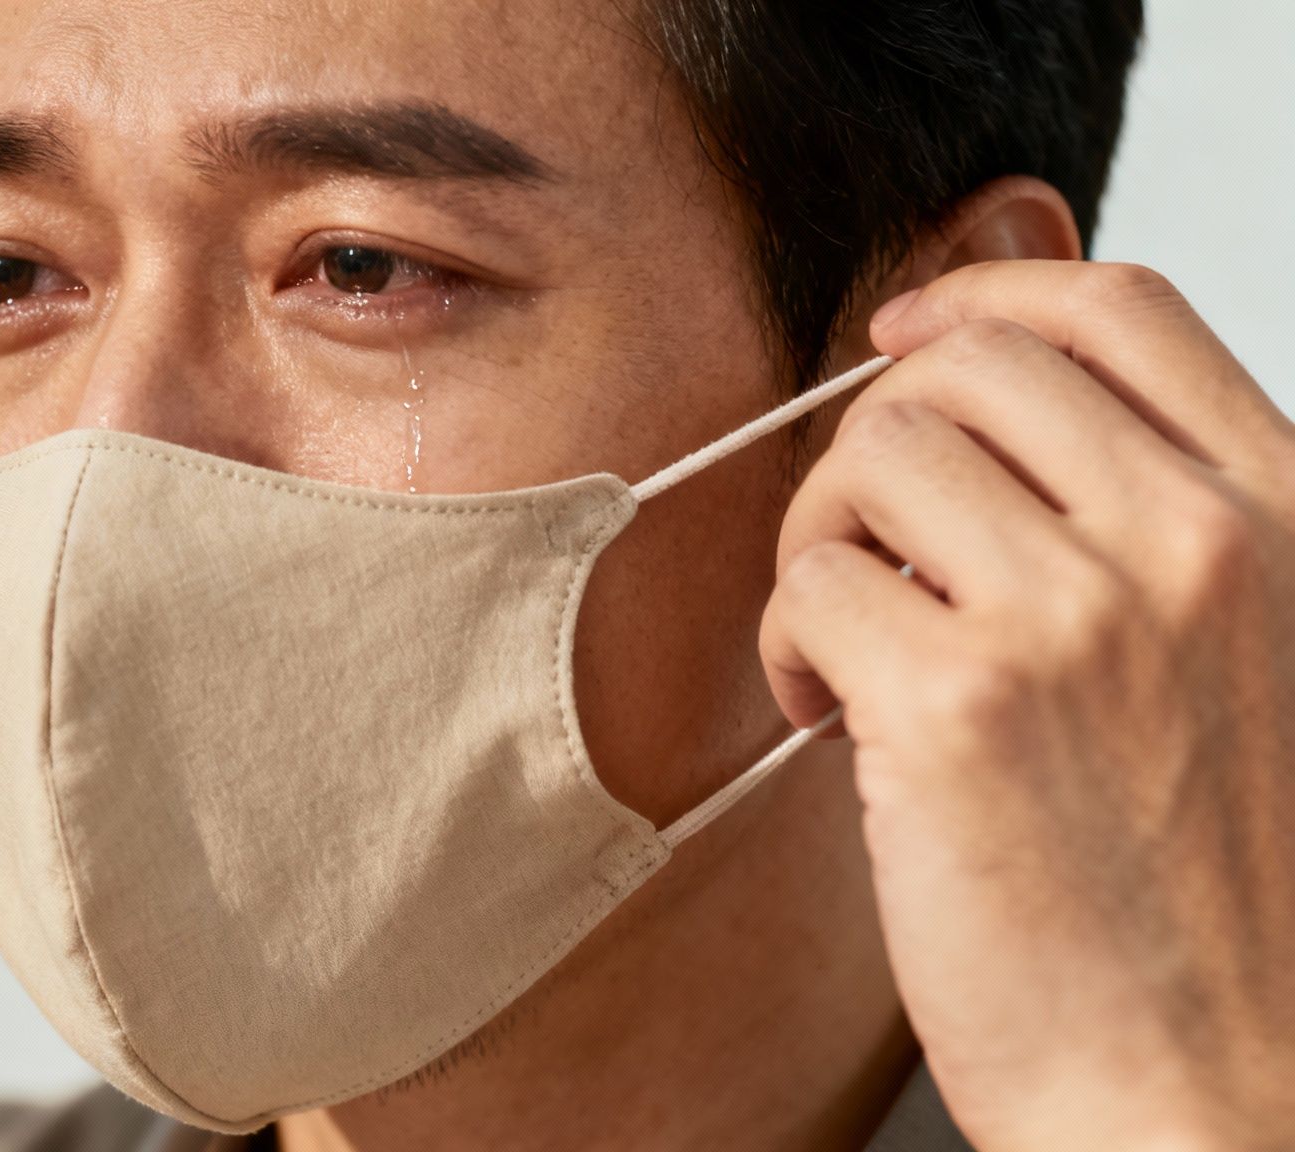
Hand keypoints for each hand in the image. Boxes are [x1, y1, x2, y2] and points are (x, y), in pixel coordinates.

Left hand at [760, 261, 1294, 1150]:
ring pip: (866, 461)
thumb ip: (1147, 532)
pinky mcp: (961, 704)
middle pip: (960, 370)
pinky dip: (788, 645)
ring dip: (823, 546)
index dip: (983, 294)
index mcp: (1283, 515)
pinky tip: (828, 719)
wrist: (1227, 1093)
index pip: (1114, 309)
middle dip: (874, 448)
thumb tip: (977, 421)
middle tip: (867, 555)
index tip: (905, 336)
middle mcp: (1194, 541)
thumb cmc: (1221, 901)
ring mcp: (1080, 614)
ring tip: (852, 652)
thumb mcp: (1248, 660)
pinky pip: (808, 584)